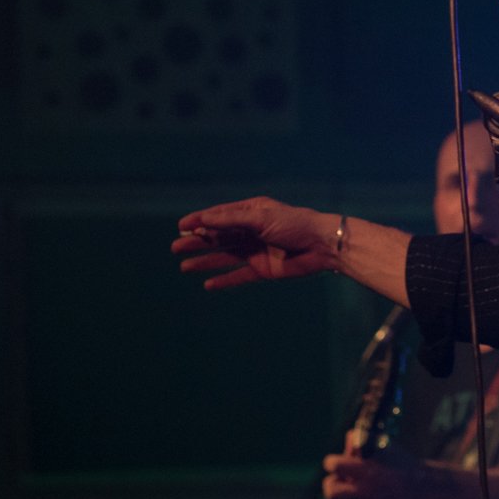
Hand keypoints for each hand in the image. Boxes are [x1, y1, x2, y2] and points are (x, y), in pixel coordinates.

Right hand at [171, 197, 336, 289]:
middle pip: (218, 237)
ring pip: (224, 256)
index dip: (199, 221)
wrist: (323, 246)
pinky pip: (239, 276)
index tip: (181, 227)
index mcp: (251, 213)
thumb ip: (231, 220)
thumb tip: (202, 220)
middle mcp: (251, 231)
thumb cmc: (294, 224)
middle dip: (197, 243)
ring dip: (205, 261)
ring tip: (183, 267)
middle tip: (175, 248)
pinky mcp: (264, 270)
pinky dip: (224, 280)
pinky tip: (207, 285)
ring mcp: (257, 251)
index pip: (219, 216)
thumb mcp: (260, 218)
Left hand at [322, 447, 457, 498]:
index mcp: (368, 471)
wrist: (421, 489)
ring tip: (353, 485)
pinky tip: (362, 495)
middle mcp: (365, 491)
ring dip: (342, 493)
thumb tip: (348, 437)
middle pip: (331, 491)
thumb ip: (363, 441)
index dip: (332, 462)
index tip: (335, 461)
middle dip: (331, 482)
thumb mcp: (384, 446)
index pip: (335, 466)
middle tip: (339, 478)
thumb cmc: (401, 463)